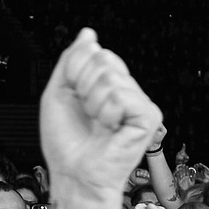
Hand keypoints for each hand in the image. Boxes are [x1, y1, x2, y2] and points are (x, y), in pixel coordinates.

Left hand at [39, 30, 162, 203]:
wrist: (74, 173)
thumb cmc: (67, 143)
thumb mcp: (59, 92)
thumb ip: (73, 61)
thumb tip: (88, 34)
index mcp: (108, 84)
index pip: (95, 52)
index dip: (76, 73)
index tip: (76, 99)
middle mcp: (127, 91)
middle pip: (104, 58)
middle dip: (84, 85)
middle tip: (88, 112)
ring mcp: (140, 103)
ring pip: (111, 78)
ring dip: (94, 103)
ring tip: (99, 123)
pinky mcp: (149, 117)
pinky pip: (121, 96)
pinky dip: (107, 113)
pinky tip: (110, 128)